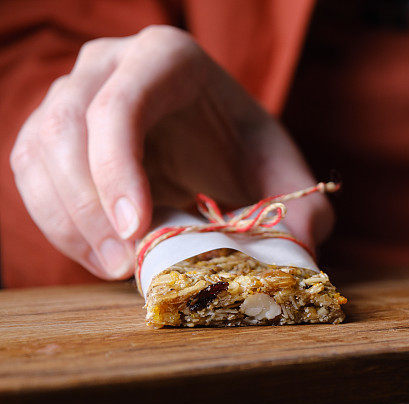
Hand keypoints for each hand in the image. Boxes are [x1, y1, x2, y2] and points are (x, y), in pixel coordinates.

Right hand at [10, 25, 331, 279]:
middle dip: (89, 205)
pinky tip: (98, 256)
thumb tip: (301, 244)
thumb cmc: (244, 151)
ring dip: (68, 220)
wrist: (215, 143)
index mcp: (166, 57)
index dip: (118, 166)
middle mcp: (108, 64)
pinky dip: (58, 223)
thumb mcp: (282, 173)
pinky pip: (31, 175)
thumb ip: (304, 207)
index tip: (136, 228)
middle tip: (125, 263)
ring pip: (39, 152)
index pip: (121, 103)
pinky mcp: (51, 131)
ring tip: (114, 267)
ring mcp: (72, 93)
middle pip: (68, 126)